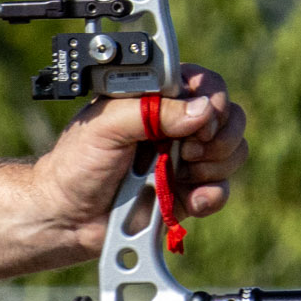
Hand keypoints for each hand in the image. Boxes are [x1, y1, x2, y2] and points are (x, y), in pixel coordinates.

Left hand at [23, 62, 248, 257]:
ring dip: (214, 165)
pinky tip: (191, 200)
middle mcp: (176, 125)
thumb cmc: (77, 164)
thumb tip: (202, 111)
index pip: (205, 83)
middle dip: (218, 135)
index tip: (200, 119)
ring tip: (180, 174)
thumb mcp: (107, 126)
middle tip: (188, 151)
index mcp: (156, 98)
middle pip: (230, 116)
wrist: (68, 217)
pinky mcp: (189, 191)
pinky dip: (212, 195)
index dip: (212, 99)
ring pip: (233, 152)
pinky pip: (221, 188)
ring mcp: (186, 159)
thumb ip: (152, 113)